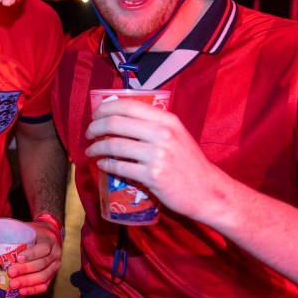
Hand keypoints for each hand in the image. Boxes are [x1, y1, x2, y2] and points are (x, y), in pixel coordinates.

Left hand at [8, 221, 61, 294]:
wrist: (49, 235)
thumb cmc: (35, 232)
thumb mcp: (28, 227)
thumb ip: (16, 231)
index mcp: (49, 240)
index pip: (43, 248)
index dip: (31, 254)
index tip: (18, 258)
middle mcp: (55, 254)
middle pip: (42, 264)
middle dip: (25, 270)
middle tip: (11, 273)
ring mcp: (55, 266)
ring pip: (44, 277)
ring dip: (27, 282)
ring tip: (14, 284)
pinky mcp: (52, 275)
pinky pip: (45, 285)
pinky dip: (33, 289)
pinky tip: (22, 291)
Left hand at [84, 98, 230, 221]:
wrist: (208, 192)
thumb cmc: (188, 162)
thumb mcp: (176, 134)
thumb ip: (153, 124)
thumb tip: (119, 116)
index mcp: (167, 120)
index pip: (127, 105)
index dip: (104, 108)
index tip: (95, 115)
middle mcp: (163, 134)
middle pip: (115, 123)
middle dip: (94, 127)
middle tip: (88, 133)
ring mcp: (157, 155)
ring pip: (113, 145)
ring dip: (96, 147)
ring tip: (91, 150)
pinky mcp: (152, 176)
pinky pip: (119, 167)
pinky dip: (105, 164)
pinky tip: (102, 164)